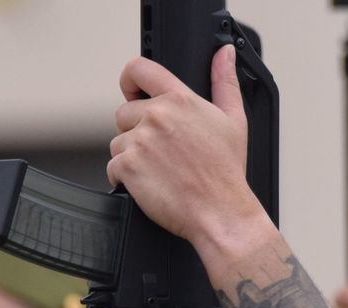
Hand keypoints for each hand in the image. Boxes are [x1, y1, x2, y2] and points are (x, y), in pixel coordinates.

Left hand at [109, 47, 271, 257]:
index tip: (132, 92)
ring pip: (118, 142)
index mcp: (180, 100)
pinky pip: (113, 167)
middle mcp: (157, 116)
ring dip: (131, 156)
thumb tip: (224, 54)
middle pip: (124, 113)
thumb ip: (225, 82)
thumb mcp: (234, 120)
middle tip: (161, 152)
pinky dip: (125, 178)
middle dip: (136, 131)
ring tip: (159, 170)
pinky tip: (149, 184)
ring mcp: (140, 142)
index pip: (139, 69)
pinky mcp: (128, 167)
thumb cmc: (226, 172)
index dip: (130, 80)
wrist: (220, 212)